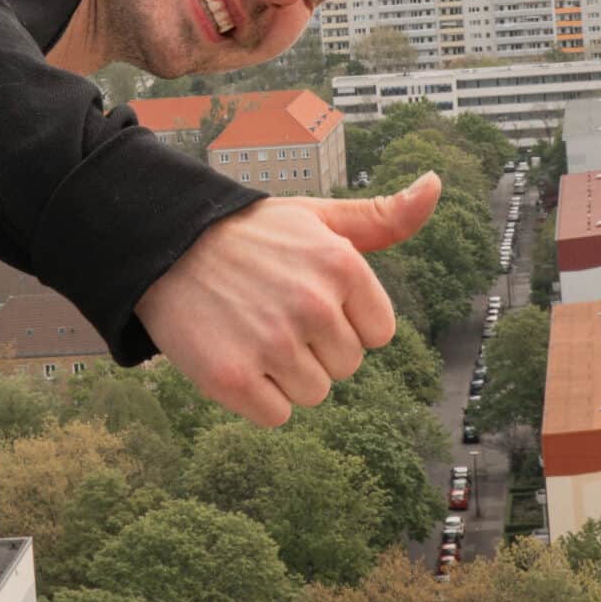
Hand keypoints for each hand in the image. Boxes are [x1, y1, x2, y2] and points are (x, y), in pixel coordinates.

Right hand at [135, 173, 441, 426]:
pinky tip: (233, 354)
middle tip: (271, 311)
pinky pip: (275, 416)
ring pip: (313, 393)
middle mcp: (312, 304)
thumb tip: (436, 185)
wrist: (164, 247)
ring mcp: (271, 344)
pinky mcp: (232, 379)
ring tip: (251, 331)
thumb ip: (382, 216)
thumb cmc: (250, 235)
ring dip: (284, 373)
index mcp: (341, 265)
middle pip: (346, 367)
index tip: (306, 297)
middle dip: (314, 347)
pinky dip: (255, 396)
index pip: (378, 334)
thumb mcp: (317, 216)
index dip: (344, 321)